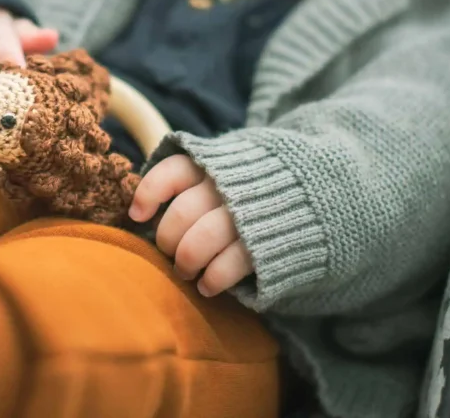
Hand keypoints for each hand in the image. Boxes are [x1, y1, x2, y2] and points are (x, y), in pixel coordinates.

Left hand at [128, 155, 252, 296]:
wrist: (312, 189)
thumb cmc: (250, 184)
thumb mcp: (223, 166)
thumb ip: (190, 179)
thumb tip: (141, 209)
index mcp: (212, 164)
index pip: (172, 171)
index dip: (149, 193)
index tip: (137, 215)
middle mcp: (227, 185)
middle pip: (182, 213)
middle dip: (167, 239)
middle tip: (168, 252)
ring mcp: (248, 214)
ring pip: (202, 239)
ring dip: (186, 261)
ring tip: (186, 272)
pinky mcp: (265, 244)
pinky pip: (229, 265)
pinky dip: (212, 279)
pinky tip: (207, 286)